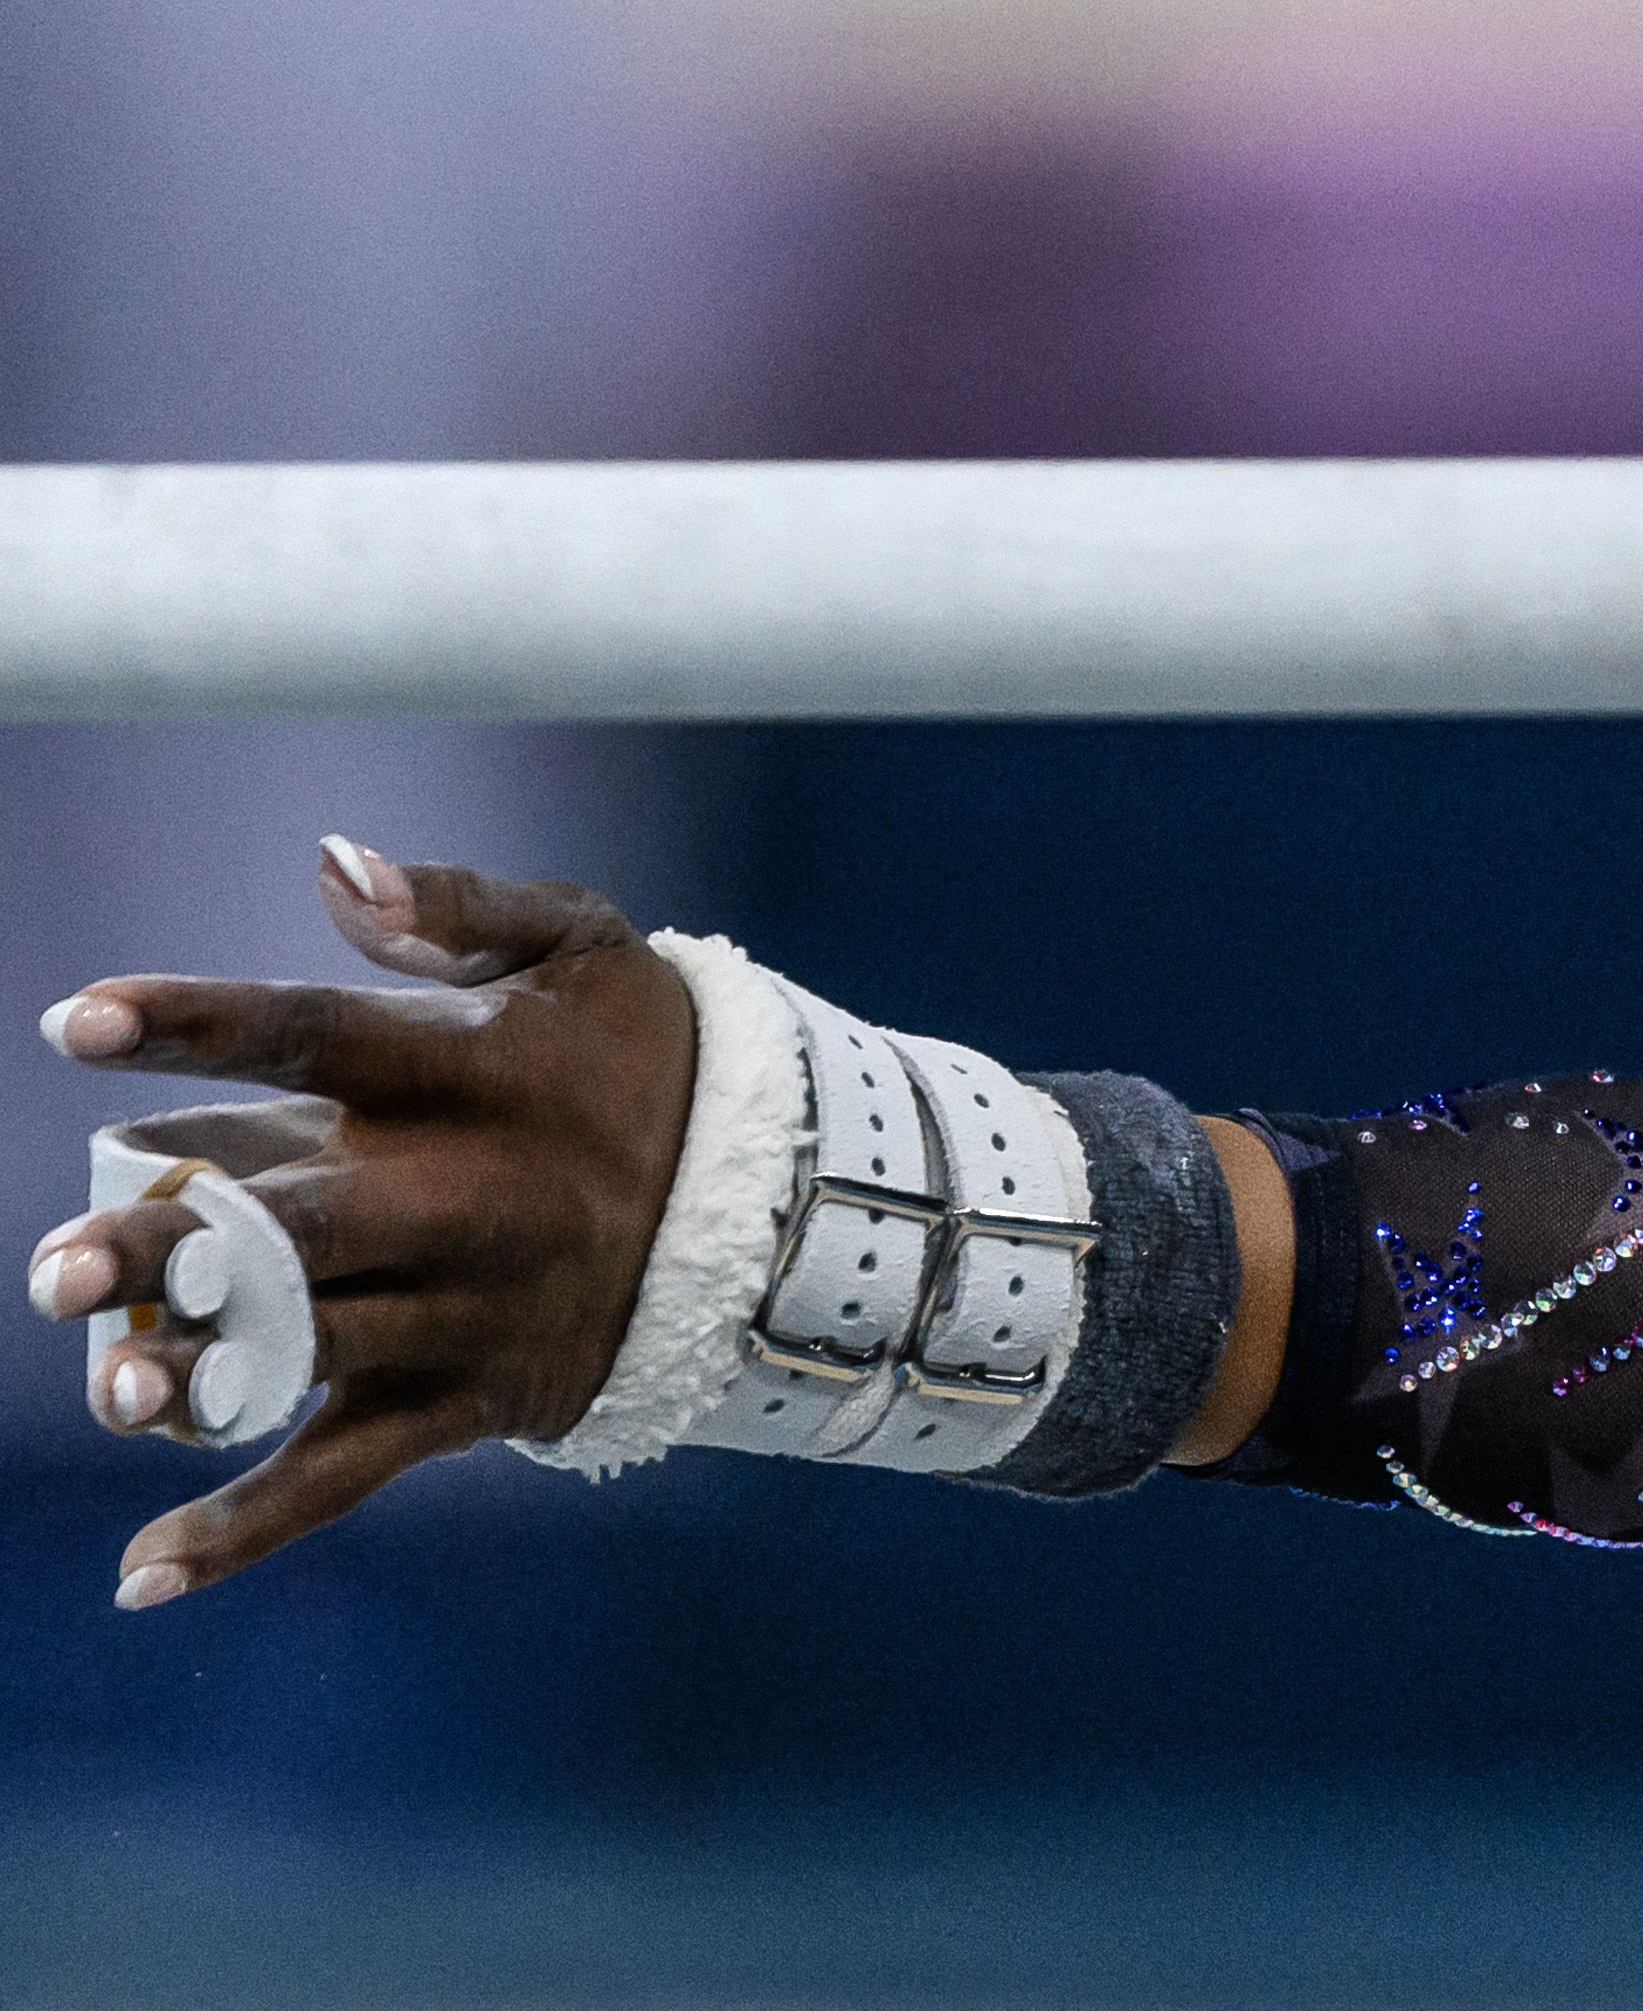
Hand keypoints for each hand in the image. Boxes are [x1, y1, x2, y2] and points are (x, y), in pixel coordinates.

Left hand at [27, 841, 691, 1608]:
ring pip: (316, 1350)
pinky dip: (246, 1527)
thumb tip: (329, 862)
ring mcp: (463, 1307)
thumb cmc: (636, 1052)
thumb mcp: (582, 946)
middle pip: (304, 1225)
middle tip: (62, 1270)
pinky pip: (348, 1473)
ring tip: (114, 1389)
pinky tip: (139, 1572)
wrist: (778, 1201)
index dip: (201, 1024)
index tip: (73, 1021)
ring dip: (205, 1379)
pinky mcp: (465, 1398)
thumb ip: (456, 905)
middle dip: (182, 1249)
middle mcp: (465, 1195)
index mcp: (475, 1071)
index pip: (320, 1036)